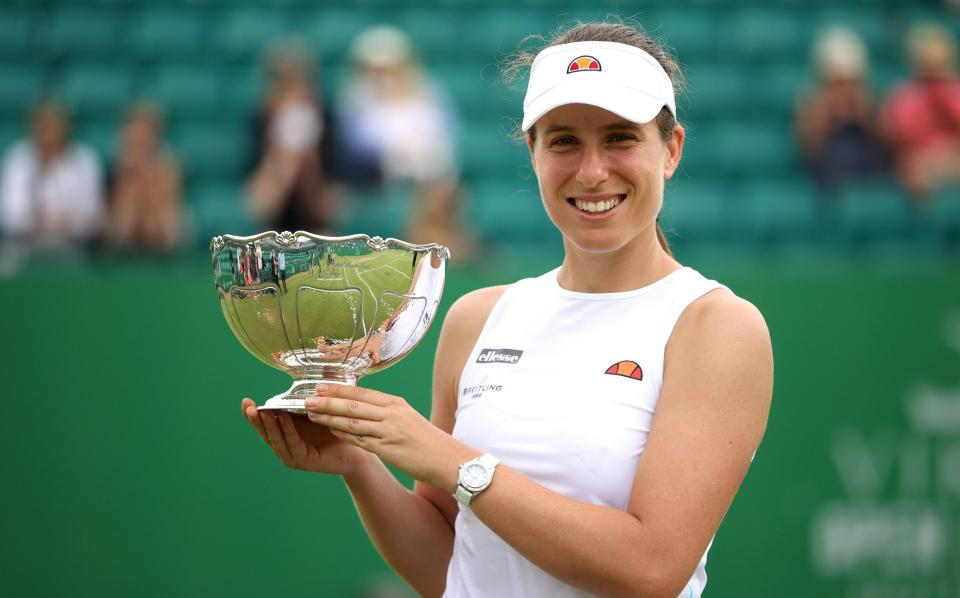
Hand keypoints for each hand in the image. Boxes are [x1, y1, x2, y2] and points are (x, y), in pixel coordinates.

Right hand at [241, 398, 369, 474]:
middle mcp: (285, 446)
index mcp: (285, 434)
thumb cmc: (335, 431)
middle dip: (255, 419)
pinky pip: (292, 443)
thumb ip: (304, 403)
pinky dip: (286, 430)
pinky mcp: (302, 460)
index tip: (246, 401)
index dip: (254, 414)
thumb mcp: (316, 413)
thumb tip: (299, 380)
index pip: (265, 424)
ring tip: (261, 411)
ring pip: (276, 439)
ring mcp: (292, 455)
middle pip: (266, 432)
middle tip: (248, 405)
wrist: (355, 450)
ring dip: (268, 424)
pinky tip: (282, 418)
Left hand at [303, 384, 469, 489]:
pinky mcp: (387, 449)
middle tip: (307, 397)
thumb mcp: (409, 419)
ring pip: (352, 421)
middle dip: (328, 400)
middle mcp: (391, 414)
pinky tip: (329, 428)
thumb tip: (366, 410)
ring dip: (329, 416)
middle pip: (353, 404)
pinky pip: (359, 439)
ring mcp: (388, 431)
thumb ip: (387, 413)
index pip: (362, 392)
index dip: (339, 389)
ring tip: (311, 412)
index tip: (321, 385)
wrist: (447, 459)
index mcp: (396, 404)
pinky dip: (342, 433)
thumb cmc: (429, 441)